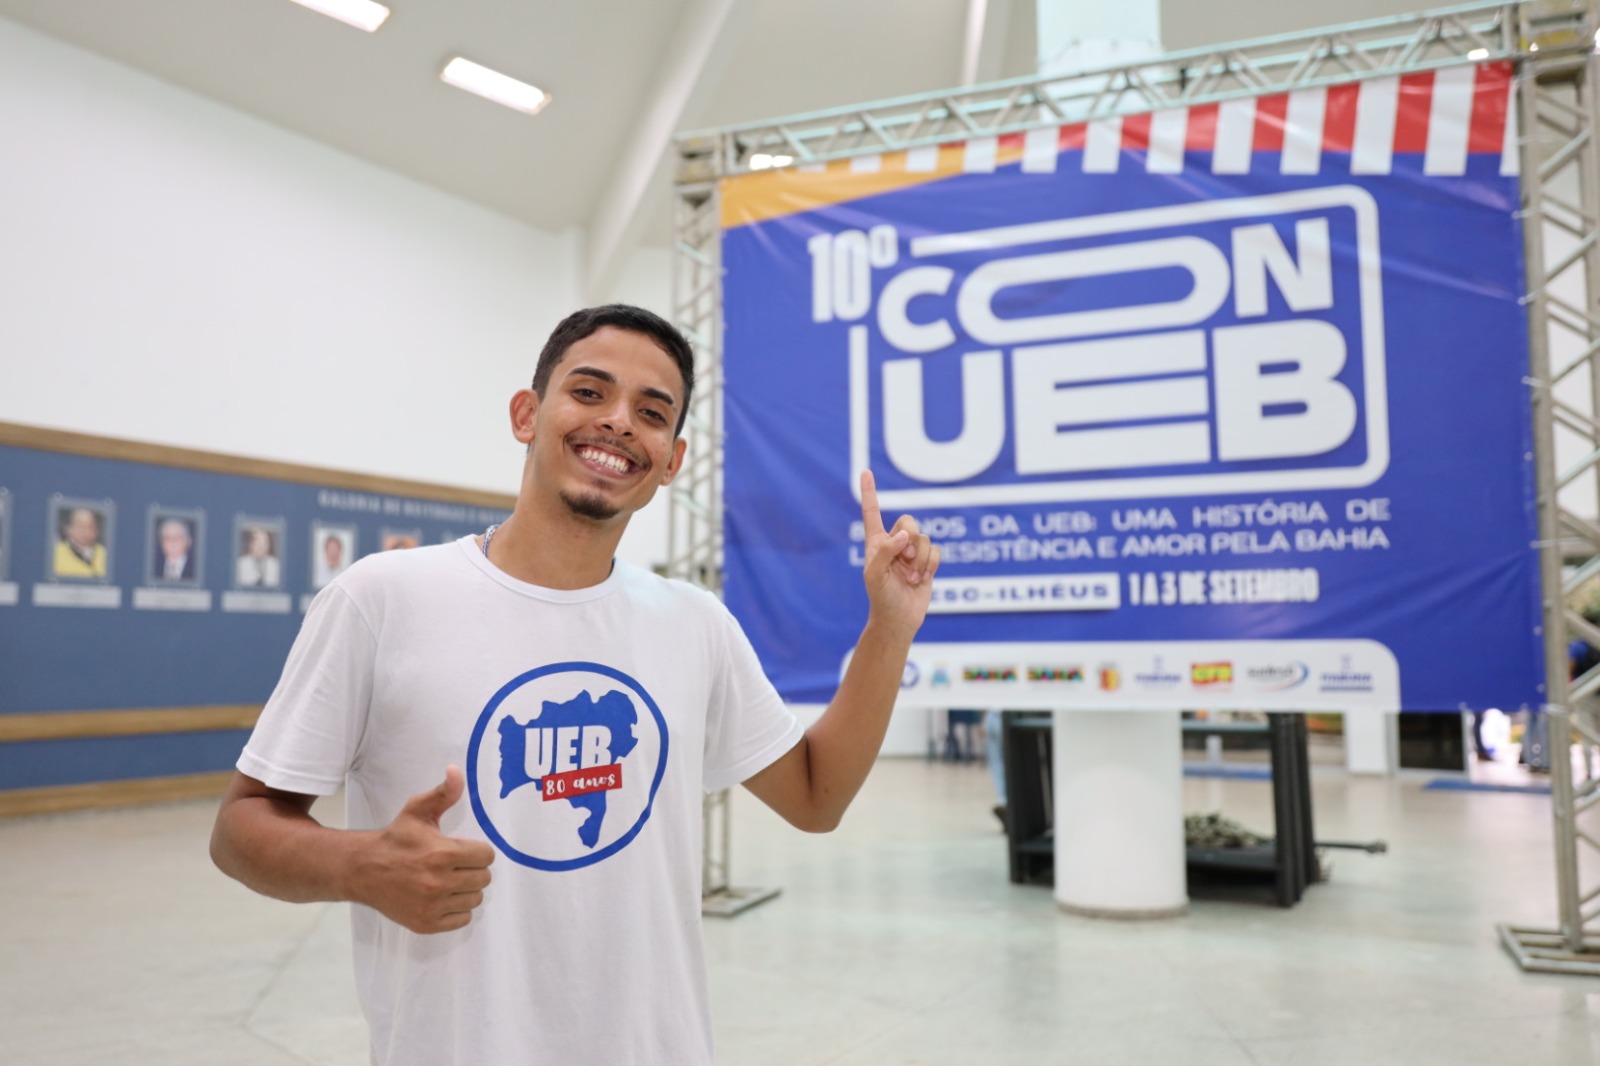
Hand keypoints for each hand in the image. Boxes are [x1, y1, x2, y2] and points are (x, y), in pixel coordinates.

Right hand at [344, 766, 495, 933]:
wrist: (363, 869)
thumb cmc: (395, 838)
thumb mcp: (417, 810)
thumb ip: (443, 792)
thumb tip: (456, 770)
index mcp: (443, 853)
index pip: (487, 856)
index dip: (478, 851)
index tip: (464, 849)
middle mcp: (439, 882)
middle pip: (483, 879)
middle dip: (473, 869)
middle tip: (456, 864)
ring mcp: (432, 906)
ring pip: (474, 900)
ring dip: (466, 890)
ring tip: (449, 880)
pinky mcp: (426, 924)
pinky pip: (462, 920)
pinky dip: (456, 909)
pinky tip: (443, 897)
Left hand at [858, 469, 939, 635]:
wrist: (898, 619)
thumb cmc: (881, 598)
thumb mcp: (874, 575)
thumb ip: (885, 551)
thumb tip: (904, 534)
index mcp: (876, 542)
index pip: (872, 512)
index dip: (869, 492)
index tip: (865, 472)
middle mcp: (894, 543)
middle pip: (909, 520)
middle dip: (911, 540)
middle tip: (905, 560)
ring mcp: (912, 552)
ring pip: (925, 537)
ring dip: (920, 560)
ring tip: (911, 578)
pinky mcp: (927, 563)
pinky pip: (937, 551)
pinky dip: (930, 565)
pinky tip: (921, 580)